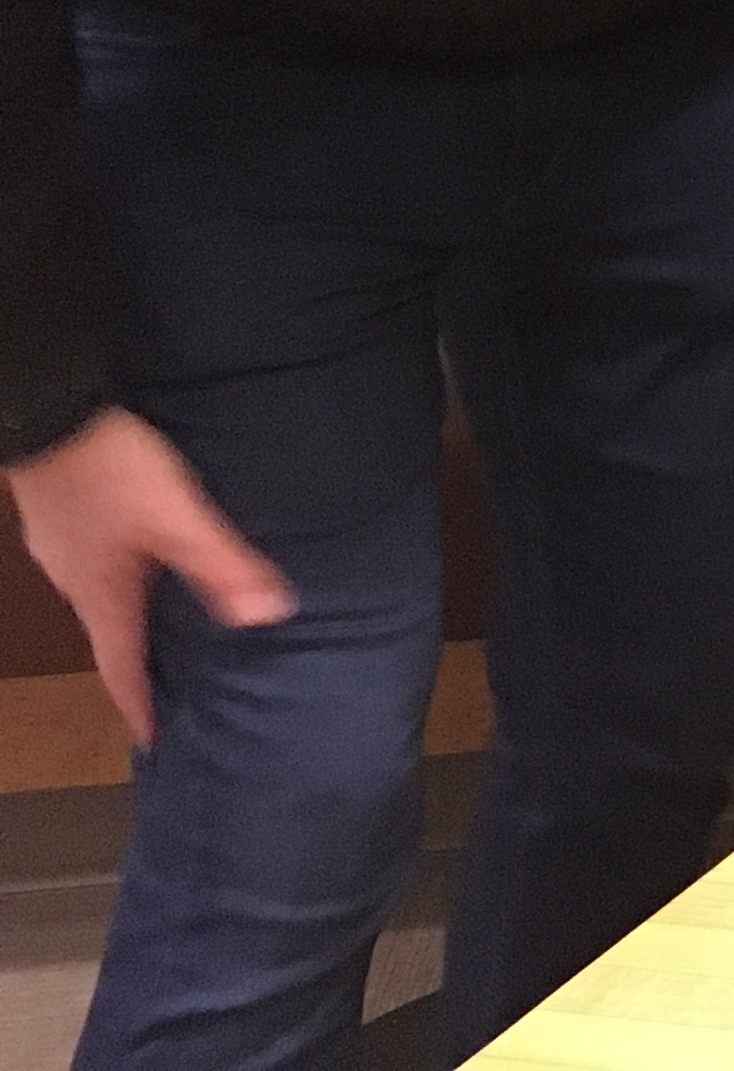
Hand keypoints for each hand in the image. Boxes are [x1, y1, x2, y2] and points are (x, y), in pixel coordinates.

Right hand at [5, 406, 292, 746]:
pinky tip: (142, 555)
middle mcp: (75, 578)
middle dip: (138, 663)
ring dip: (132, 615)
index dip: (140, 705)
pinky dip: (123, 572)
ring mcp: (63, 545)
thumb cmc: (110, 467)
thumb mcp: (177, 515)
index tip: (154, 742)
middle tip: (168, 688)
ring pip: (102, 593)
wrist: (49, 406)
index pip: (121, 666)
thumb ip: (219, 563)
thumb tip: (268, 615)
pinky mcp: (64, 511)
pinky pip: (96, 558)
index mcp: (101, 592)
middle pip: (110, 634)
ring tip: (164, 626)